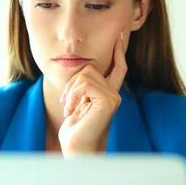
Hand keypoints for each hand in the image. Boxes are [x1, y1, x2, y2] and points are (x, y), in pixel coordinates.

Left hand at [58, 31, 126, 156]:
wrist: (76, 149)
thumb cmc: (74, 130)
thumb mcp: (78, 102)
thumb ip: (84, 86)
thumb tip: (84, 68)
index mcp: (109, 94)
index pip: (118, 68)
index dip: (119, 52)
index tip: (120, 35)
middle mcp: (115, 95)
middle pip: (91, 68)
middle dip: (72, 82)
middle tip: (66, 102)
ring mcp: (113, 98)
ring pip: (86, 74)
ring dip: (70, 90)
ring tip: (68, 108)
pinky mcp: (108, 101)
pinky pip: (85, 83)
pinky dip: (73, 95)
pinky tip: (71, 110)